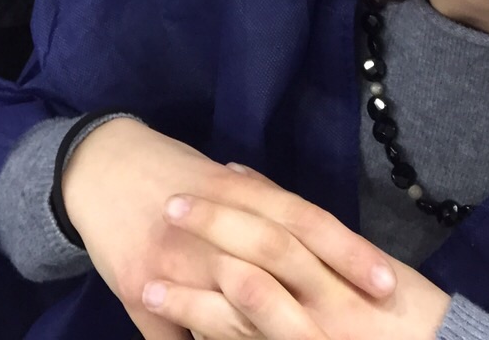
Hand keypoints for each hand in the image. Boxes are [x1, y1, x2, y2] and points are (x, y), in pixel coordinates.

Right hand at [62, 123, 398, 339]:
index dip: (348, 251)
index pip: (305, 220)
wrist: (100, 165)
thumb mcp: (225, 178)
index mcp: (237, 191)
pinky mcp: (136, 290)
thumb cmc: (174, 172)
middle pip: (277, 260)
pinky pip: (174, 335)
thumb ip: (265, 207)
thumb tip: (319, 242)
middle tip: (373, 324)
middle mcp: (210, 226)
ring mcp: (173, 262)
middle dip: (327, 292)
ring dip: (268, 334)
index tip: (388, 281)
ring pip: (228, 307)